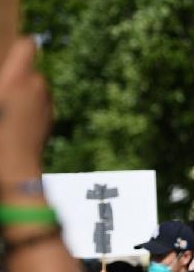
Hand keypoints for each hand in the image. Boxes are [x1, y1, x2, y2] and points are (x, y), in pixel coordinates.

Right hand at [0, 38, 51, 183]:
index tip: (11, 55)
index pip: (27, 46)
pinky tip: (16, 122)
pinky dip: (31, 107)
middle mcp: (38, 85)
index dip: (19, 48)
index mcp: (18, 77)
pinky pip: (40, 103)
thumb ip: (7, 78)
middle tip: (3, 96)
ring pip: (36, 88)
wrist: (13, 164)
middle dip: (17, 77)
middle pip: (30, 71)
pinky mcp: (51, 116)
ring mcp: (47, 101)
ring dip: (25, 93)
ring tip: (7, 111)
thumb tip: (13, 70)